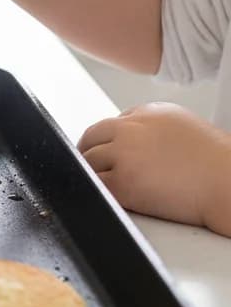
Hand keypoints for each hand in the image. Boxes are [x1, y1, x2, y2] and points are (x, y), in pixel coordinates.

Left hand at [79, 102, 230, 237]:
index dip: (108, 140)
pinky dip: (97, 190)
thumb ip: (152, 127)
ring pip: (89, 160)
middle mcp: (132, 129)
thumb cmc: (217, 163)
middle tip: (91, 165)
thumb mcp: (184, 127)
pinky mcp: (124, 182)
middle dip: (89, 151)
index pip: (113, 123)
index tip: (106, 151)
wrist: (230, 184)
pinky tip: (105, 194)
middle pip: (92, 137)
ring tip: (101, 182)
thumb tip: (128, 138)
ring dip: (92, 171)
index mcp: (148, 112)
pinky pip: (97, 185)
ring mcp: (124, 155)